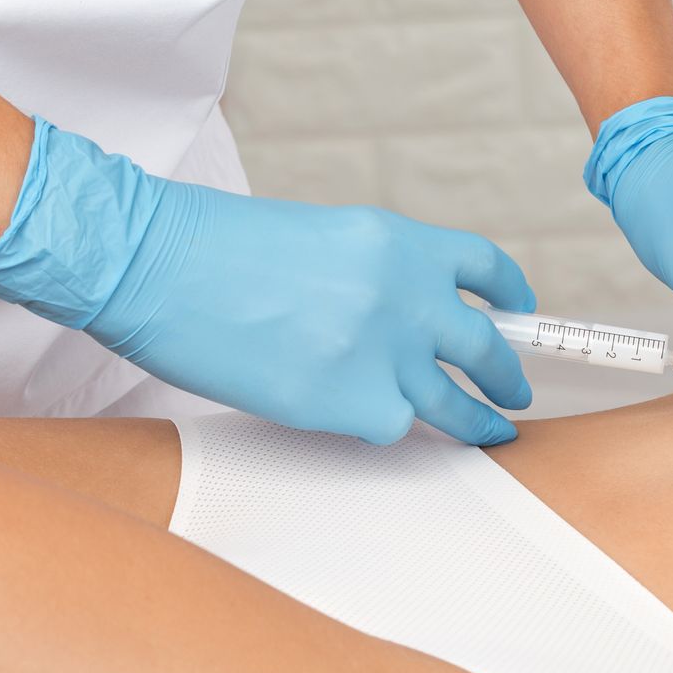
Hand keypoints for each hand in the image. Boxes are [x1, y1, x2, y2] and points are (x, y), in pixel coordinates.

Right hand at [0, 119, 535, 444]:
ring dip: (477, 421)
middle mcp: (406, 294)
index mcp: (398, 242)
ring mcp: (384, 351)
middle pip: (487, 345)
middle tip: (516, 393)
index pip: (483, 268)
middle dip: (508, 375)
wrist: (154, 267)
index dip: (510, 295)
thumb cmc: (213, 252)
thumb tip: (406, 322)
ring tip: (490, 432)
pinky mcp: (352, 402)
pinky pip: (393, 428)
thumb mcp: (321, 239)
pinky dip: (383, 427)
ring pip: (455, 401)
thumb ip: (377, 277)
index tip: (518, 313)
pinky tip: (365, 422)